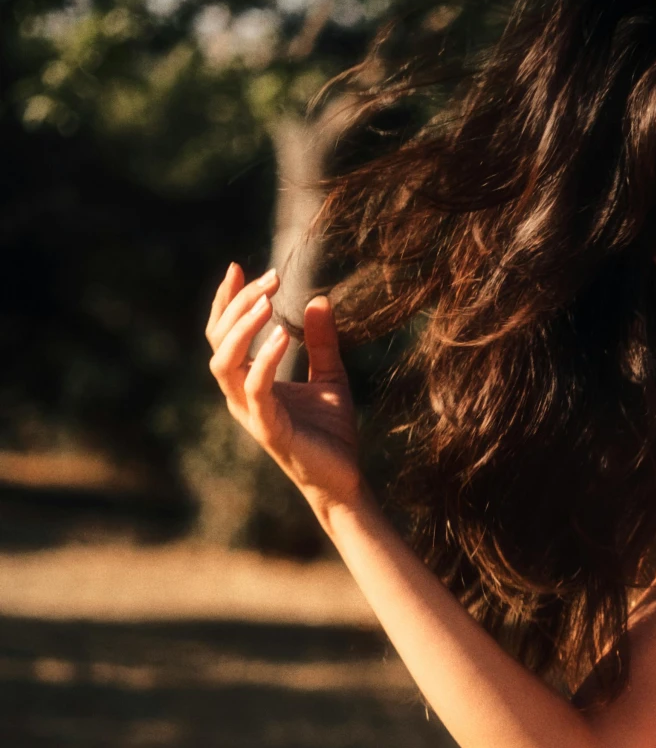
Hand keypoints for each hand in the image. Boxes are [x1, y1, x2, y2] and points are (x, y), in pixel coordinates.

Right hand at [205, 263, 361, 513]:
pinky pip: (255, 389)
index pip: (224, 335)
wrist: (344, 480)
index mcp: (249, 382)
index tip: (238, 267)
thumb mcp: (330, 375)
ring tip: (268, 300)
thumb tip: (320, 298)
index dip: (227, 301)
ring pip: (223, 363)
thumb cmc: (332, 433)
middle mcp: (241, 396)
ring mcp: (251, 413)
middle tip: (270, 279)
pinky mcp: (269, 429)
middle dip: (238, 305)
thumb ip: (321, 340)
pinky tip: (282, 337)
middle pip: (218, 341)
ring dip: (241, 328)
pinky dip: (264, 360)